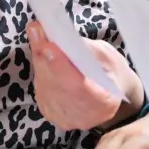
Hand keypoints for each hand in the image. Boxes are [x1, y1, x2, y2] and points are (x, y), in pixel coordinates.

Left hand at [28, 21, 144, 131]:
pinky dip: (40, 68)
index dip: (61, 66)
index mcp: (104, 103)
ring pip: (44, 84)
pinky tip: (43, 55)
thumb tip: (61, 36)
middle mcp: (82, 117)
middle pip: (55, 84)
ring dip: (40, 59)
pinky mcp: (50, 113)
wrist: (111, 98)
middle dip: (44, 56)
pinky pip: (40, 87)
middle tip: (36, 30)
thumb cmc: (112, 74)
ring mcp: (63, 118)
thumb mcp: (108, 57)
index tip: (49, 45)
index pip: (78, 86)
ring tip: (38, 36)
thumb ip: (87, 50)